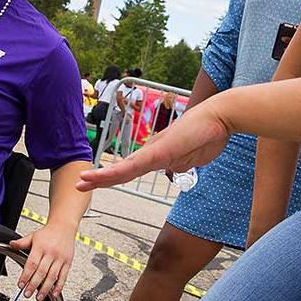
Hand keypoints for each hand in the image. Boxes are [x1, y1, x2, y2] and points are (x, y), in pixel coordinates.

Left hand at [10, 223, 76, 300]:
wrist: (64, 226)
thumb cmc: (48, 233)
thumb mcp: (33, 236)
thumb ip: (22, 242)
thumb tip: (11, 244)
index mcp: (40, 247)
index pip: (32, 264)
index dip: (26, 275)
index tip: (21, 284)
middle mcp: (51, 253)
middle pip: (41, 272)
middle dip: (33, 285)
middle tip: (27, 294)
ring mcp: (60, 258)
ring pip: (52, 276)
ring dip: (45, 288)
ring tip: (38, 297)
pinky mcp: (68, 262)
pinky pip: (63, 276)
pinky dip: (59, 286)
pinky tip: (54, 293)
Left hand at [78, 99, 229, 190]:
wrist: (220, 116)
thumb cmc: (209, 134)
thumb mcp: (193, 158)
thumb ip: (180, 164)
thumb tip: (171, 170)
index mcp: (158, 156)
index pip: (131, 170)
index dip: (113, 177)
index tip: (98, 183)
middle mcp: (153, 152)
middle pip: (122, 170)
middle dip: (100, 178)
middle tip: (80, 184)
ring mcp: (156, 151)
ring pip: (125, 168)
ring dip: (104, 176)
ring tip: (84, 181)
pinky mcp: (162, 150)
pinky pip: (138, 164)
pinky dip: (120, 171)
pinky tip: (107, 176)